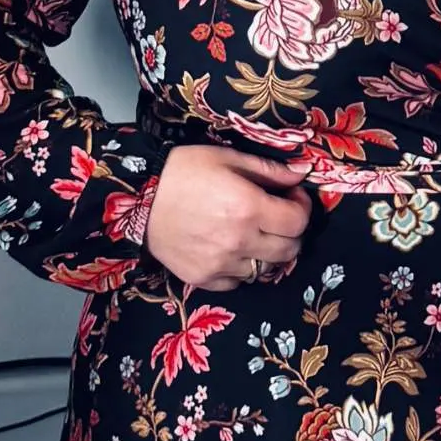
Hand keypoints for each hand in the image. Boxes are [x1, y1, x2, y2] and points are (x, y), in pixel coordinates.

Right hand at [144, 145, 312, 289]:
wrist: (138, 198)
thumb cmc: (184, 170)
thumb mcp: (229, 157)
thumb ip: (269, 170)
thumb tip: (302, 174)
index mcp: (248, 208)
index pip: (298, 223)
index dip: (302, 208)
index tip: (292, 197)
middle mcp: (238, 241)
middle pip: (289, 251)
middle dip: (291, 232)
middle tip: (279, 216)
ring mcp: (220, 265)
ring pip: (266, 270)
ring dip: (268, 252)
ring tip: (255, 233)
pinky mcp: (202, 279)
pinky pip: (237, 282)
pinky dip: (242, 268)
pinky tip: (232, 249)